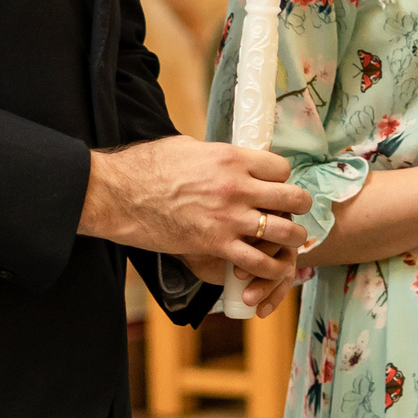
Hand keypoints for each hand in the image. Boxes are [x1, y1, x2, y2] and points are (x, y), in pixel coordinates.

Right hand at [79, 136, 312, 289]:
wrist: (119, 194)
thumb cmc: (147, 166)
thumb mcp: (190, 148)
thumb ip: (217, 156)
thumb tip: (227, 159)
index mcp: (232, 158)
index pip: (281, 168)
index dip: (283, 179)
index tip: (277, 186)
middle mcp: (238, 186)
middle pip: (293, 198)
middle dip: (298, 207)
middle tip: (294, 214)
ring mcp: (229, 218)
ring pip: (284, 231)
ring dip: (292, 239)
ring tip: (290, 243)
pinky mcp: (216, 245)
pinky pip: (257, 260)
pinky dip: (270, 268)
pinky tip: (272, 269)